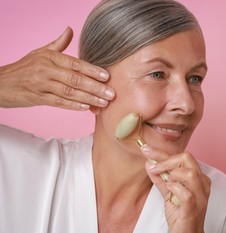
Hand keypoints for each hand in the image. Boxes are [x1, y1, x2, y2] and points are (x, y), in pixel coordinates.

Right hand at [0, 27, 114, 109]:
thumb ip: (58, 44)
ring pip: (69, 92)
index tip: (107, 76)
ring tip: (103, 103)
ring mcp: (41, 85)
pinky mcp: (37, 98)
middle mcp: (46, 70)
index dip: (92, 70)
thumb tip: (70, 30)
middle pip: (75, 79)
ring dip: (88, 98)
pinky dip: (73, 105)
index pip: (75, 64)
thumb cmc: (25, 67)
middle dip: (95, 87)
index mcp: (50, 57)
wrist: (1, 82)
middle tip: (111, 94)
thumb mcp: (40, 52)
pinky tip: (86, 107)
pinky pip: (59, 103)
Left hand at [141, 146, 212, 232]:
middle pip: (188, 158)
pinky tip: (170, 192)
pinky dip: (174, 188)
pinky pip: (186, 193)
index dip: (161, 152)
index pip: (181, 157)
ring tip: (166, 184)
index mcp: (197, 178)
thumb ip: (161, 178)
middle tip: (153, 167)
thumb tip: (149, 163)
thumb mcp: (169, 193)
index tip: (145, 149)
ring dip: (171, 175)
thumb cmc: (181, 217)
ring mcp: (200, 196)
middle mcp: (202, 184)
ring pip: (189, 173)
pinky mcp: (194, 208)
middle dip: (166, 159)